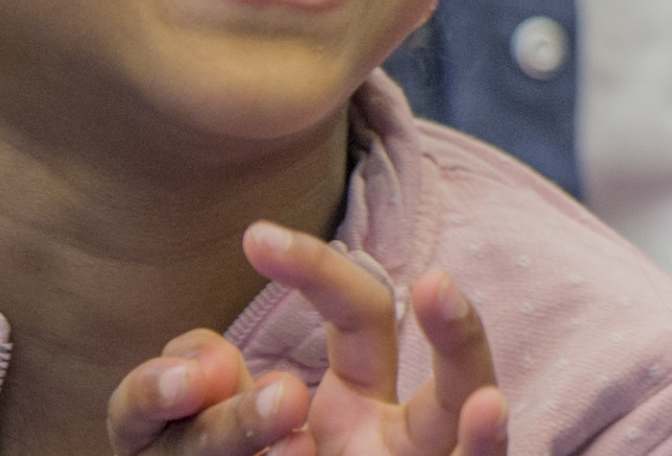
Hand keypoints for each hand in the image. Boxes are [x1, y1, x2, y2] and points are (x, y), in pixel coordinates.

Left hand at [103, 222, 508, 455]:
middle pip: (451, 381)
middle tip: (435, 282)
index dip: (316, 270)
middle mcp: (396, 440)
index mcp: (352, 408)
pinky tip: (488, 410)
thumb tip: (190, 374)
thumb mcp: (194, 435)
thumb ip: (184, 400)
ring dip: (476, 394)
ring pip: (464, 426)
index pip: (357, 316)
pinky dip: (484, 444)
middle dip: (453, 330)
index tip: (256, 237)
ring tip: (483, 380)